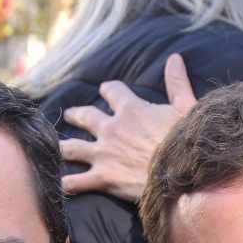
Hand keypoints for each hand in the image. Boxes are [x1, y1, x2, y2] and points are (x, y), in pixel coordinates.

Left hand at [60, 52, 197, 200]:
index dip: (108, 90)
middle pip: (86, 116)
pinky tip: (59, 184)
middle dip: (76, 114)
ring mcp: (103, 154)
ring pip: (73, 148)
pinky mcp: (102, 178)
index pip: (112, 91)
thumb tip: (175, 58)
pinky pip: (76, 182)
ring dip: (63, 147)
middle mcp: (111, 128)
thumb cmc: (186, 142)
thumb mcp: (186, 107)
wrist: (181, 176)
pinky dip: (66, 183)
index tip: (106, 89)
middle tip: (69, 114)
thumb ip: (177, 82)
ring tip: (55, 147)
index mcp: (131, 109)